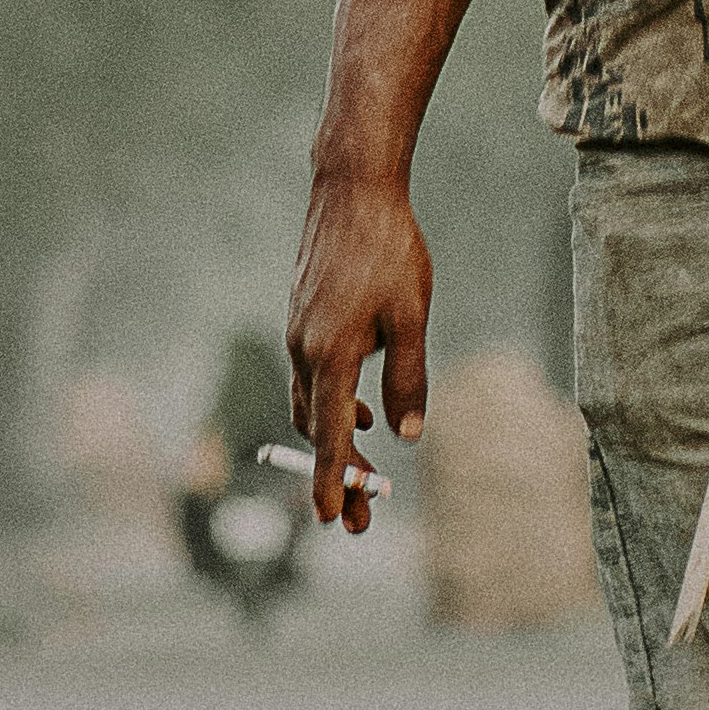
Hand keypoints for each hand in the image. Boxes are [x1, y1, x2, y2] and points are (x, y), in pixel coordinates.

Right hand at [287, 161, 432, 523]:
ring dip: (335, 440)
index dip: (333, 481)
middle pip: (318, 430)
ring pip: (312, 405)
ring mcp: (297, 334)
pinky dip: (332, 404)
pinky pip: (311, 377)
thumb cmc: (389, 250)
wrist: (351, 190)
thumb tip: (407, 436)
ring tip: (367, 469)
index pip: (331, 436)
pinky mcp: (301, 318)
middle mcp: (303, 350)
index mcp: (329, 355)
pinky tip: (363, 406)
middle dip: (338, 475)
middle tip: (362, 516)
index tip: (332, 519)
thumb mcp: (410, 317)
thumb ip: (407, 379)